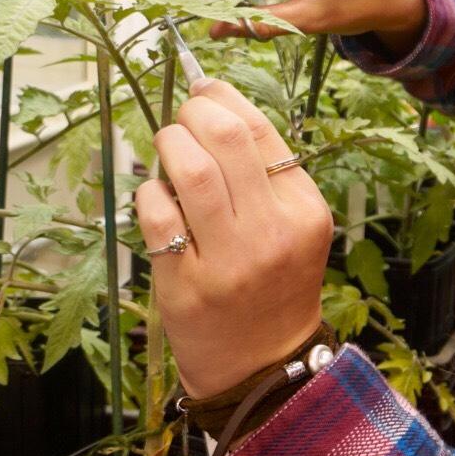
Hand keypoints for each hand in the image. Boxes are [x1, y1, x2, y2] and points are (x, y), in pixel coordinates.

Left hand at [134, 78, 334, 396]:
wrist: (265, 366)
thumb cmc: (275, 286)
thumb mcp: (294, 228)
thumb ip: (265, 175)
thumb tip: (213, 107)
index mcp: (305, 210)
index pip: (261, 131)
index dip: (223, 98)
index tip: (203, 89)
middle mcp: (272, 233)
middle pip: (226, 140)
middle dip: (192, 113)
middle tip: (181, 117)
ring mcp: (229, 262)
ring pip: (191, 172)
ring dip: (168, 145)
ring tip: (166, 148)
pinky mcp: (186, 286)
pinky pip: (157, 215)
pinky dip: (148, 192)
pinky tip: (155, 195)